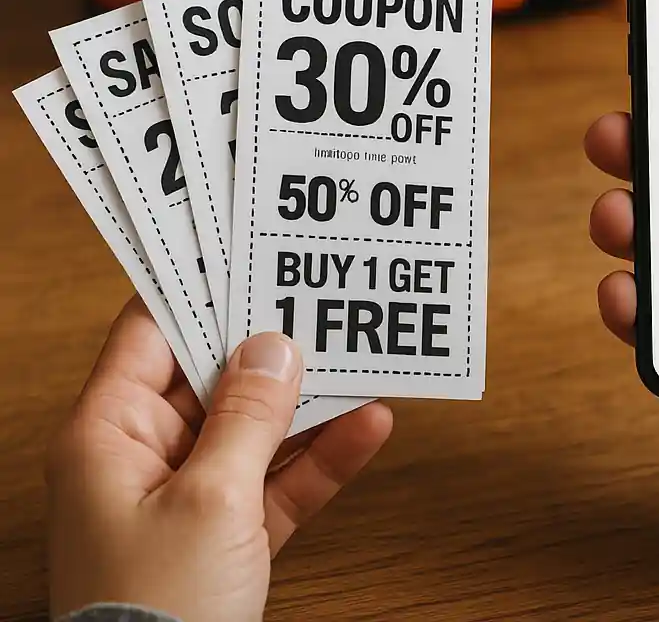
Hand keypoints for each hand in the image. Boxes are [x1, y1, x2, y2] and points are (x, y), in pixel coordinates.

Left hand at [47, 300, 392, 620]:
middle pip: (215, 373)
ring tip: (360, 353)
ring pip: (257, 424)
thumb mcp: (210, 499)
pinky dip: (322, 456)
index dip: (197, 288)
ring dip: (310, 399)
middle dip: (271, 341)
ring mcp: (190, 493)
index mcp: (110, 432)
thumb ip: (247, 416)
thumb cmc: (154, 613)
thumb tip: (273, 347)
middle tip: (319, 297)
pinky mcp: (229, 532)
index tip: (246, 252)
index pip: (151, 332)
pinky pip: (281, 477)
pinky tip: (368, 427)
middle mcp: (146, 454)